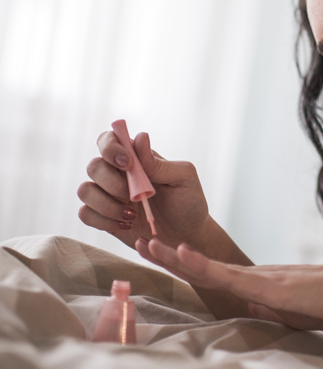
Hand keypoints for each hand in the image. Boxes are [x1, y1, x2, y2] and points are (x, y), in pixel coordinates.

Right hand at [77, 129, 211, 249]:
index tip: (127, 164)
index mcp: (136, 159)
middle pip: (93, 166)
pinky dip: (102, 220)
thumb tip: (140, 137)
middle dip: (112, 182)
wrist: (188, 235)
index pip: (109, 139)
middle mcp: (117, 174)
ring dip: (106, 204)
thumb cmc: (188, 202)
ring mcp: (108, 196)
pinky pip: (84, 214)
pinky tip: (126, 225)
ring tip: (132, 215)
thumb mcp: (183, 179)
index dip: (110, 147)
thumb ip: (159, 162)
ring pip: (84, 190)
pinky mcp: (103, 217)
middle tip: (135, 196)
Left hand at [136, 238, 322, 329]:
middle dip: (168, 255)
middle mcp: (250, 274)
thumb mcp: (290, 311)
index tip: (163, 255)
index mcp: (255, 281)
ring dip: (172, 255)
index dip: (185, 265)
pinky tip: (180, 252)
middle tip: (142, 241)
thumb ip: (269, 308)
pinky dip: (199, 263)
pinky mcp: (262, 284)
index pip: (212, 274)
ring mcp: (254, 277)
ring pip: (204, 265)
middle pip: (201, 265)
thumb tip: (250, 310)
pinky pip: (224, 273)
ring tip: (146, 243)